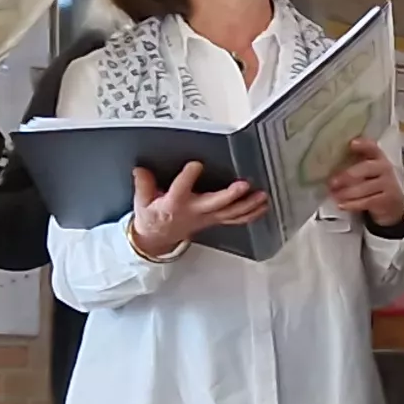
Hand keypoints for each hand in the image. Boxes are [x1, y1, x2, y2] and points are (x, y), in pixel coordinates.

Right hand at [127, 161, 268, 260]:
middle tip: (244, 185)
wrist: (157, 238)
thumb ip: (143, 183)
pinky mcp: (214, 220)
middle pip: (215, 204)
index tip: (196, 164)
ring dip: (248, 205)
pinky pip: (236, 220)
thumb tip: (140, 169)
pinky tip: (263, 207)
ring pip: (231, 213)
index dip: (188, 176)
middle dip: (230, 195)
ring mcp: (207, 218)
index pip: (181, 189)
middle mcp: (194, 211)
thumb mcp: (142, 200)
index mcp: (174, 204)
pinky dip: (251, 214)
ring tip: (262, 196)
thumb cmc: (152, 216)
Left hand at [323, 138, 403, 227]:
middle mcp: (385, 168)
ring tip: (334, 195)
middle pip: (366, 168)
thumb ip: (352, 163)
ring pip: (365, 187)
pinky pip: (367, 202)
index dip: (363, 145)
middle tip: (331, 182)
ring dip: (347, 192)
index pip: (372, 147)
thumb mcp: (365, 171)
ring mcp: (389, 184)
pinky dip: (352, 204)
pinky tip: (341, 205)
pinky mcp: (388, 200)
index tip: (351, 143)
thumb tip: (326, 163)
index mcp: (378, 157)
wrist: (391, 204)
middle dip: (347, 175)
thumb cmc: (372, 183)